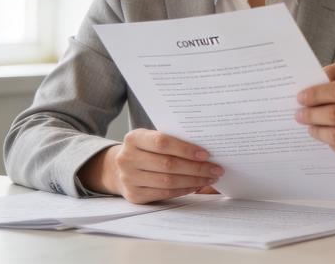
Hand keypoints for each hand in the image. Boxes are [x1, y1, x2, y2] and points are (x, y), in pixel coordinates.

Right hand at [79, 129, 222, 202]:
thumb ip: (171, 140)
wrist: (118, 169)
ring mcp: (129, 178)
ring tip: (210, 178)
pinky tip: (195, 186)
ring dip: (194, 180)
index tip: (206, 154)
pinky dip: (183, 189)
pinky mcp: (134, 195)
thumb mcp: (150, 139)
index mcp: (133, 138)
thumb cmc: (145, 150)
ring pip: (168, 181)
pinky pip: (164, 193)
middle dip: (196, 168)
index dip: (186, 148)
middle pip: (168, 164)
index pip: (162, 142)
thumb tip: (205, 149)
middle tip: (216, 169)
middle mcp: (127, 158)